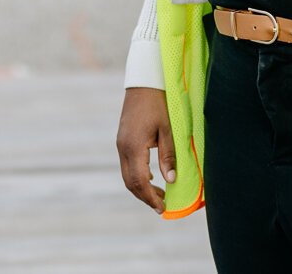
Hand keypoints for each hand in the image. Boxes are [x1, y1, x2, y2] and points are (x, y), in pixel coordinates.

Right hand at [116, 86, 175, 213]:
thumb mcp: (168, 130)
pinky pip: (127, 165)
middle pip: (130, 182)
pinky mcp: (122, 140)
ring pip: (127, 175)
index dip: (150, 197)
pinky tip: (152, 177)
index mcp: (134, 146)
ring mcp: (121, 144)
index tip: (162, 208)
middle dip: (145, 196)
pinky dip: (137, 176)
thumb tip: (171, 180)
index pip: (140, 181)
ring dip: (141, 187)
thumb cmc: (159, 104)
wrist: (144, 83)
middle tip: (161, 206)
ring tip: (158, 195)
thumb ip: (168, 156)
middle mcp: (123, 148)